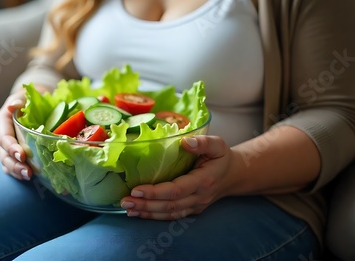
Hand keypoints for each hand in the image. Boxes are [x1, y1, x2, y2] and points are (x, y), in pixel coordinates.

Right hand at [0, 89, 31, 180]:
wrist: (35, 101)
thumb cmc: (29, 97)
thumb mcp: (24, 95)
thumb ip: (19, 100)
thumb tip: (13, 106)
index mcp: (3, 122)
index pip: (4, 137)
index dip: (11, 147)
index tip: (21, 155)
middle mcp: (3, 135)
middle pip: (4, 154)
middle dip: (14, 164)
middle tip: (27, 172)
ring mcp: (8, 146)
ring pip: (7, 162)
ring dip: (16, 171)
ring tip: (29, 176)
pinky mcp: (15, 152)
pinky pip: (12, 165)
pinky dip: (17, 173)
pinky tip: (27, 178)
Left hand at [120, 135, 235, 219]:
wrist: (233, 176)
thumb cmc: (221, 157)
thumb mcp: (218, 145)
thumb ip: (203, 142)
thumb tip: (185, 142)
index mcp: (203, 181)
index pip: (176, 190)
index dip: (156, 192)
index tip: (136, 189)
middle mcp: (198, 198)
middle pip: (169, 205)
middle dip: (145, 204)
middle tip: (125, 200)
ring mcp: (195, 207)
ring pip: (169, 214)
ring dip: (146, 212)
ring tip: (127, 208)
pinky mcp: (190, 210)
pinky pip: (171, 216)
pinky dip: (153, 216)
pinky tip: (138, 213)